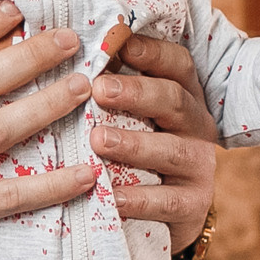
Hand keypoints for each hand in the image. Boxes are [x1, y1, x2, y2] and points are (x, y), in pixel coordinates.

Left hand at [91, 34, 218, 251]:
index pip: (176, 64)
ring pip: (171, 150)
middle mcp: (196, 125)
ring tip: (98, 140)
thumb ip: (107, 86)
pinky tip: (112, 196)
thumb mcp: (127, 116)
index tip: (121, 45)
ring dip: (134, 144)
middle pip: (174, 100)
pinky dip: (139, 199)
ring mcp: (198, 165)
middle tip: (99, 89)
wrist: (159, 215)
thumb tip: (60, 50)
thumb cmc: (131, 149)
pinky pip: (168, 201)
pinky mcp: (193, 204)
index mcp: (182, 94)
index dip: (152, 52)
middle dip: (137, 93)